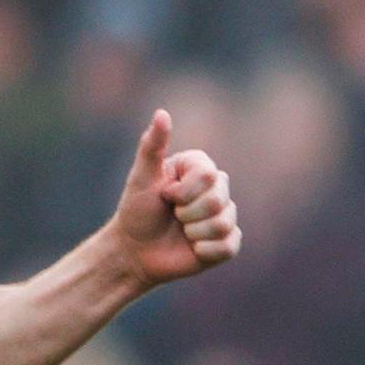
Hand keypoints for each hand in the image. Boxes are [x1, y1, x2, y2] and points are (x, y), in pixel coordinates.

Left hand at [108, 109, 241, 284]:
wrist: (135, 251)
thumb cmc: (136, 211)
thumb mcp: (141, 177)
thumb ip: (152, 146)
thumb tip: (162, 113)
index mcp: (199, 169)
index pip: (209, 176)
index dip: (185, 192)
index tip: (166, 195)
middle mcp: (216, 190)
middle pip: (218, 200)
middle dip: (187, 213)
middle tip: (173, 216)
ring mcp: (224, 216)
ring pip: (223, 224)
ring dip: (194, 233)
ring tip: (181, 232)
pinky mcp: (227, 243)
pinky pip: (229, 246)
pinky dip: (205, 251)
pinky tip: (193, 249)